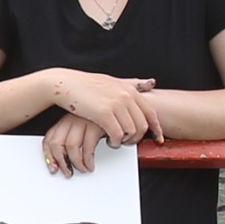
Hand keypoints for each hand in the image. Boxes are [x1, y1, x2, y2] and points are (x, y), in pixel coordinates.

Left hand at [41, 111, 117, 175]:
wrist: (116, 110)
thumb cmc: (100, 120)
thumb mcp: (83, 128)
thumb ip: (72, 139)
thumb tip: (64, 160)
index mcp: (65, 120)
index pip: (49, 139)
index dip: (49, 156)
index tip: (53, 168)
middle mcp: (71, 119)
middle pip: (57, 143)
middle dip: (61, 161)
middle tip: (68, 172)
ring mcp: (83, 121)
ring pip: (71, 146)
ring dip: (76, 163)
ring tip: (82, 169)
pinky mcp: (96, 125)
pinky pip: (88, 147)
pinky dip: (88, 160)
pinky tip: (91, 165)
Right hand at [43, 70, 159, 142]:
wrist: (66, 84)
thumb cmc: (87, 84)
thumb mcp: (113, 81)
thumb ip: (132, 84)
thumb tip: (152, 82)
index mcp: (129, 89)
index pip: (150, 112)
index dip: (156, 128)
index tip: (158, 139)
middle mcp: (126, 96)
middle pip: (142, 125)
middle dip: (137, 138)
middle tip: (128, 142)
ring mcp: (115, 104)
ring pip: (130, 131)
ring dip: (124, 140)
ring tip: (115, 141)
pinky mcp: (104, 114)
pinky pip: (117, 134)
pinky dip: (115, 141)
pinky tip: (108, 140)